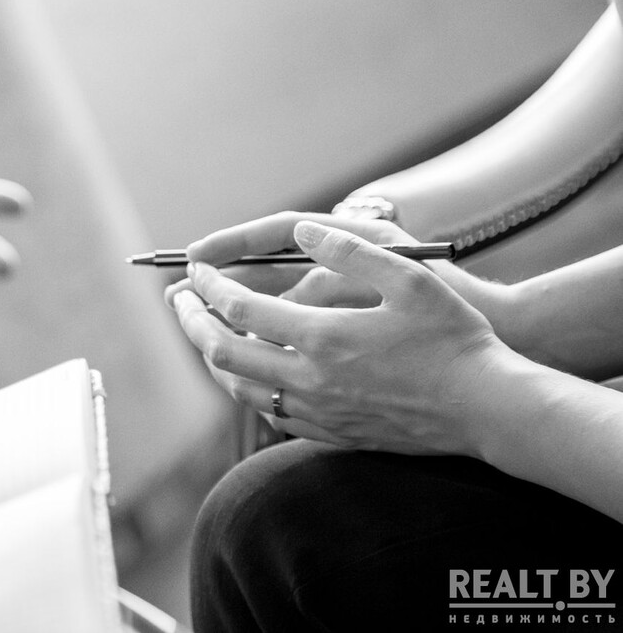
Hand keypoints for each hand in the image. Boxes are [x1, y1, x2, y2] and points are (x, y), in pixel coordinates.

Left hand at [173, 220, 507, 455]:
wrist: (487, 409)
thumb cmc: (454, 337)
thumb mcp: (408, 279)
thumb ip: (349, 252)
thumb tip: (303, 230)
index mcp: (322, 337)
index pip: (238, 310)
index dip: (207, 286)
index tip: (194, 269)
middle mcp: (310, 379)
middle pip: (223, 352)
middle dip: (192, 323)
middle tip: (177, 300)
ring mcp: (318, 412)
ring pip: (240, 388)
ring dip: (212, 357)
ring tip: (203, 333)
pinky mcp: (332, 434)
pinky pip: (270, 413)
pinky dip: (247, 388)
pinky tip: (249, 375)